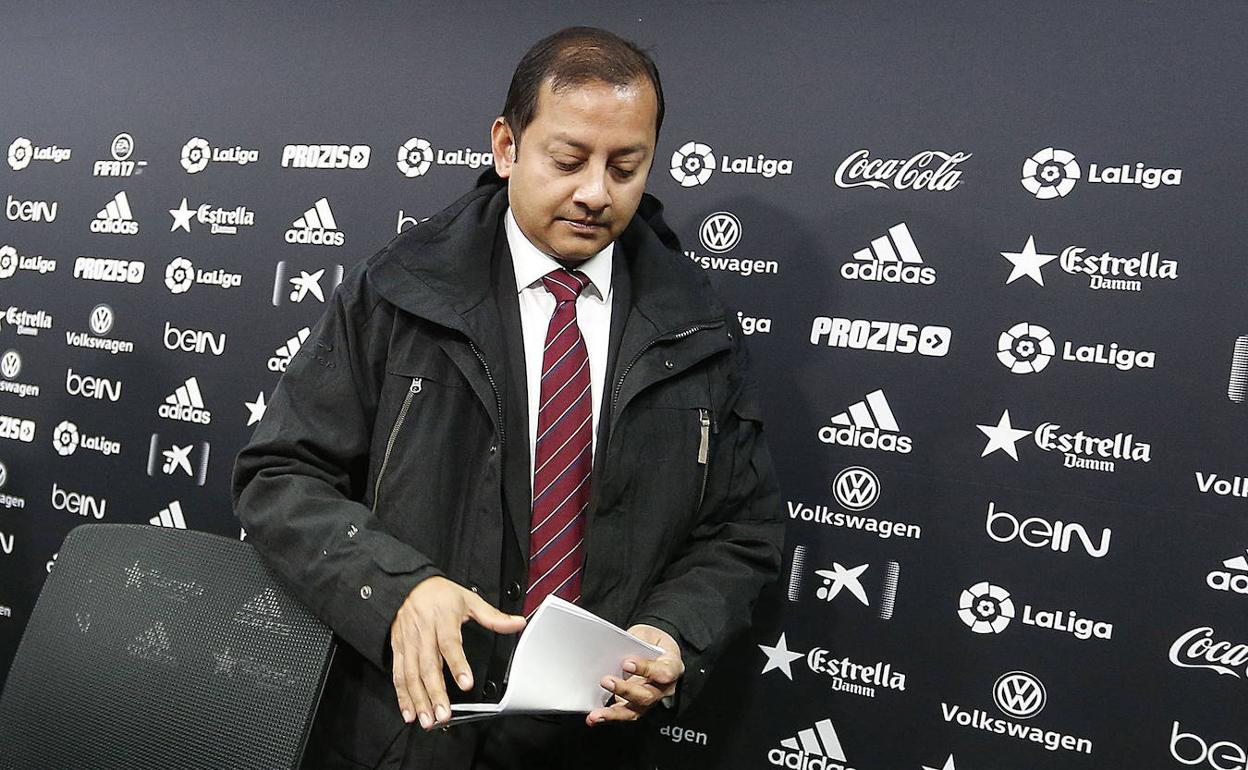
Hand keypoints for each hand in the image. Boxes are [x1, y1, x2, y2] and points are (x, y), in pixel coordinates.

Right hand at [390, 576, 525, 729]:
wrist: (409, 585)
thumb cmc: (441, 594)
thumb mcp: (469, 599)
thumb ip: (493, 616)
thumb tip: (517, 623)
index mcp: (442, 618)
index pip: (450, 644)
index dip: (457, 664)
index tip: (466, 683)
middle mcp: (423, 631)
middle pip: (428, 665)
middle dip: (435, 692)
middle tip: (443, 714)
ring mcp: (408, 641)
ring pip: (411, 674)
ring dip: (418, 699)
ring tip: (427, 719)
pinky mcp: (398, 649)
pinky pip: (398, 674)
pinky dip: (402, 695)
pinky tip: (409, 711)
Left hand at [586, 624, 683, 725]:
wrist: (656, 649)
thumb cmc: (653, 642)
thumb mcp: (647, 635)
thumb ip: (635, 643)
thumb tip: (614, 648)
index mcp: (672, 666)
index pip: (663, 672)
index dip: (645, 669)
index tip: (627, 663)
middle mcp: (664, 688)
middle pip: (647, 696)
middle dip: (625, 690)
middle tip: (606, 681)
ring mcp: (650, 699)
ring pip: (634, 711)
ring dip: (613, 713)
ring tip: (596, 714)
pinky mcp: (636, 706)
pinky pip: (623, 713)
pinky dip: (608, 716)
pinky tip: (594, 717)